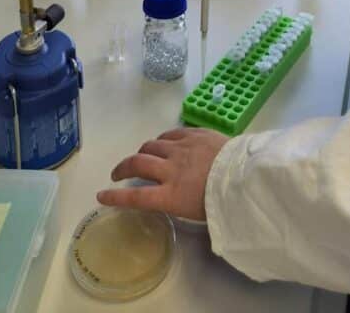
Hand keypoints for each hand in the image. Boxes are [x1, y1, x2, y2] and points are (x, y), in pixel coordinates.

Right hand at [96, 128, 229, 220]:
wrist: (248, 177)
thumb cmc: (225, 203)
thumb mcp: (198, 213)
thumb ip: (180, 204)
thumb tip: (172, 201)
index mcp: (172, 196)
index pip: (136, 197)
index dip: (116, 197)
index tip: (101, 195)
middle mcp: (172, 170)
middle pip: (138, 164)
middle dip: (122, 168)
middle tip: (117, 173)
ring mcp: (182, 149)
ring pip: (152, 146)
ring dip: (143, 152)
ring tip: (141, 157)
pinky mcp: (195, 135)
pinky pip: (171, 134)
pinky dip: (162, 140)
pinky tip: (162, 143)